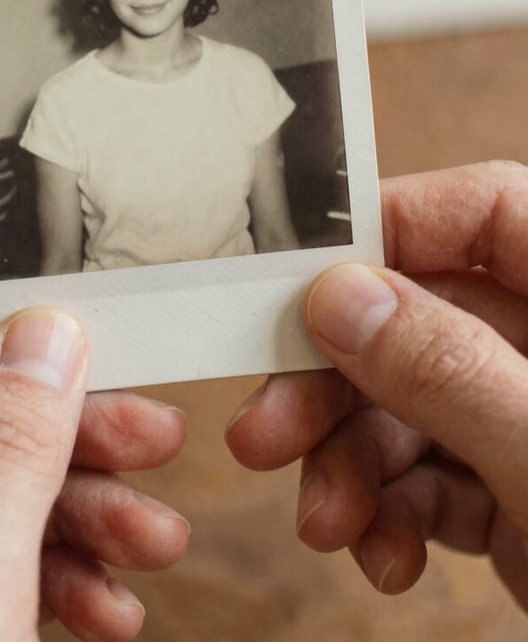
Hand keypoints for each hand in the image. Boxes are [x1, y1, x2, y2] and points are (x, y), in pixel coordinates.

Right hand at [225, 161, 527, 607]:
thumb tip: (342, 296)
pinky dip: (390, 511)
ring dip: (351, 462)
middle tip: (266, 430)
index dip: (391, 233)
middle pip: (421, 317)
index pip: (488, 214)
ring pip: (409, 401)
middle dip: (339, 382)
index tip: (299, 286)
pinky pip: (428, 472)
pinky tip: (382, 555)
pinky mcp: (515, 486)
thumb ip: (453, 372)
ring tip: (328, 523)